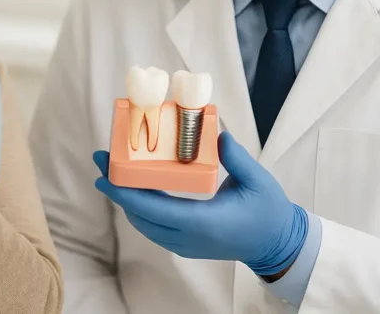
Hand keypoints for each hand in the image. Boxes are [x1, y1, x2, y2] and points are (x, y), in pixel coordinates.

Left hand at [94, 131, 307, 275]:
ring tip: (113, 171)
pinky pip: (153, 227)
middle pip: (140, 216)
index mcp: (203, 222)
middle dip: (117, 190)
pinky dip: (140, 207)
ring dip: (126, 199)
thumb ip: (236, 158)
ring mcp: (185, 245)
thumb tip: (217, 133)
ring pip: (144, 224)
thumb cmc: (269, 211)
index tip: (104, 176)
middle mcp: (188, 238)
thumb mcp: (258, 180)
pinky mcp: (186, 245)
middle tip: (102, 162)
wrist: (277, 245)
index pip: (153, 209)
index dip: (125, 193)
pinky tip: (135, 186)